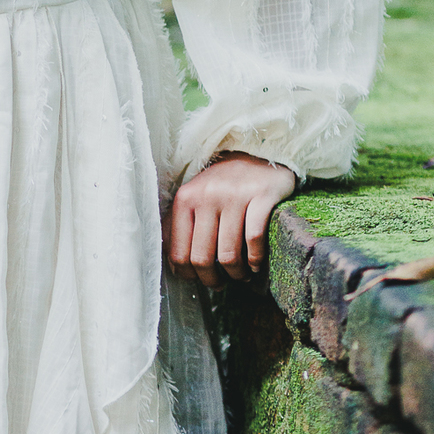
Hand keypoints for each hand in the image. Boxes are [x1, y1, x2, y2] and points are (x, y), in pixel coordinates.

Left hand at [163, 152, 295, 287]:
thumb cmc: (224, 183)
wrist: (259, 151)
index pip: (179, 253)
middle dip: (213, 279)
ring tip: (241, 274)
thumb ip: (180, 225)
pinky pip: (254, 239)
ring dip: (237, 274)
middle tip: (222, 282)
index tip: (201, 279)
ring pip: (229, 254)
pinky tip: (257, 263)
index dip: (190, 275)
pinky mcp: (261, 195)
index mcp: (185, 198)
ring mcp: (234, 195)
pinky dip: (256, 259)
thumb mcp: (196, 197)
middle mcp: (207, 195)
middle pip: (203, 258)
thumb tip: (172, 263)